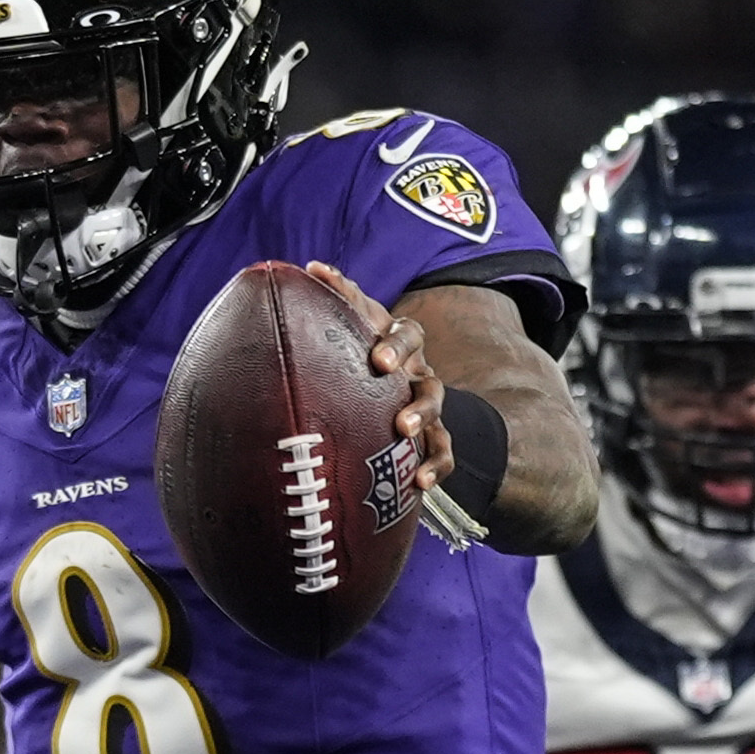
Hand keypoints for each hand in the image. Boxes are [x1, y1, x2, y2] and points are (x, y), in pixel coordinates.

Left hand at [300, 261, 450, 491]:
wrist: (381, 375)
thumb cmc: (361, 344)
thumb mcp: (353, 317)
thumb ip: (338, 293)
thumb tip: (311, 268)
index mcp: (402, 342)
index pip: (409, 336)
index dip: (398, 347)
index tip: (378, 360)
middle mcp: (420, 373)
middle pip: (431, 383)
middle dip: (417, 401)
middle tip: (399, 418)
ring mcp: (428, 407)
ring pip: (439, 419)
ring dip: (425, 429)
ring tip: (407, 442)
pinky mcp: (430, 438)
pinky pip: (443, 452)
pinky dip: (436, 467)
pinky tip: (420, 485)